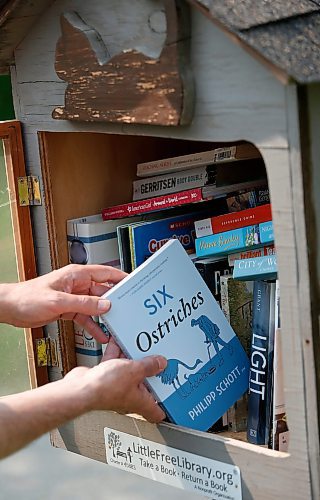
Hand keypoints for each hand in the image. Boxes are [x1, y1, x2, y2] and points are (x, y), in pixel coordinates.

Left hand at [2, 264, 126, 341]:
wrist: (11, 308)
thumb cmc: (27, 297)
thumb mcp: (59, 301)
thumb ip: (84, 304)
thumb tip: (105, 305)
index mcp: (76, 275)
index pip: (105, 273)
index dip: (121, 277)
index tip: (134, 284)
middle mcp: (77, 284)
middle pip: (103, 291)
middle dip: (116, 301)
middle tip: (129, 310)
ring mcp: (73, 297)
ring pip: (95, 306)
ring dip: (105, 316)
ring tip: (117, 325)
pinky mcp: (68, 309)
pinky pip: (86, 317)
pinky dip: (93, 326)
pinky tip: (100, 335)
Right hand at [64, 354, 167, 422]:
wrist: (79, 388)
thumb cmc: (104, 389)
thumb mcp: (134, 371)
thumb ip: (149, 366)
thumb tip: (161, 363)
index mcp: (140, 402)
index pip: (158, 412)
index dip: (167, 405)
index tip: (175, 393)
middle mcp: (128, 396)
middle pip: (144, 385)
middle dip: (150, 371)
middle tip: (159, 360)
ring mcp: (116, 387)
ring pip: (128, 371)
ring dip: (133, 359)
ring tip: (140, 345)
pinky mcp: (104, 378)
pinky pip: (114, 363)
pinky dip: (117, 353)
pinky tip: (118, 342)